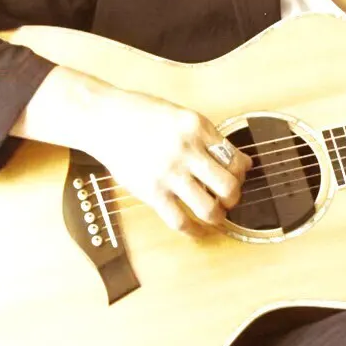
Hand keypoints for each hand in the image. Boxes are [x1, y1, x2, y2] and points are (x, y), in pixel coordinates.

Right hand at [80, 80, 250, 239]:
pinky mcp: (151, 191)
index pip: (235, 158)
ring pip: (209, 208)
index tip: (238, 178)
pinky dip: (193, 231)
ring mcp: (169, 172)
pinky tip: (196, 230)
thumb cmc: (140, 114)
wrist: (103, 117)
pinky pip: (179, 221)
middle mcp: (186, 150)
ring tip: (215, 215)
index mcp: (197, 127)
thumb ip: (207, 137)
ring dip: (218, 217)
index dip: (242, 173)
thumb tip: (239, 161)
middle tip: (229, 199)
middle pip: (229, 186)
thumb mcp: (180, 115)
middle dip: (234, 197)